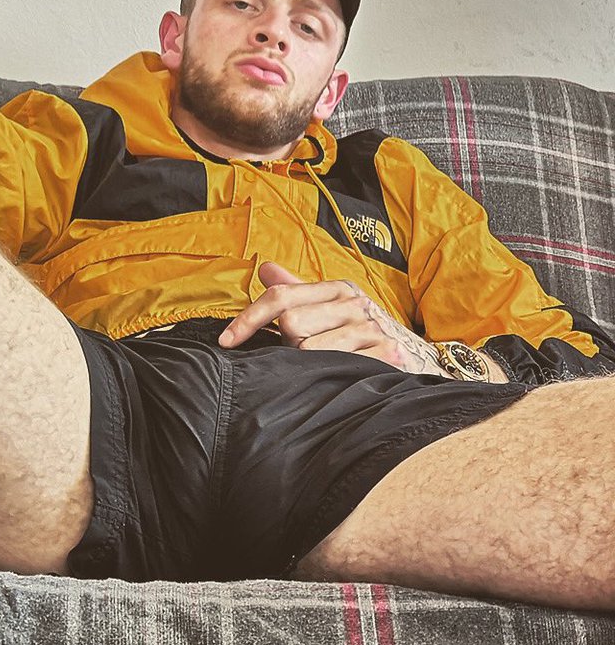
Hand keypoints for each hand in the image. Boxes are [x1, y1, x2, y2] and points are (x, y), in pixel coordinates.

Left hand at [218, 261, 448, 375]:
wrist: (417, 360)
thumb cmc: (360, 338)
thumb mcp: (329, 310)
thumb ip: (296, 292)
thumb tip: (265, 268)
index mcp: (336, 289)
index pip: (280, 296)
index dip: (248, 319)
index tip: (226, 342)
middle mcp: (354, 302)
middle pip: (292, 323)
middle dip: (289, 346)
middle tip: (305, 356)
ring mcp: (371, 326)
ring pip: (310, 349)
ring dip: (309, 364)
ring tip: (327, 366)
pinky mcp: (385, 352)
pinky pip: (337, 367)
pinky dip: (330, 376)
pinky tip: (341, 376)